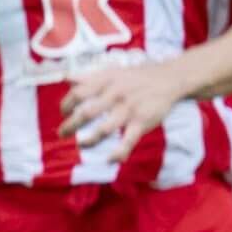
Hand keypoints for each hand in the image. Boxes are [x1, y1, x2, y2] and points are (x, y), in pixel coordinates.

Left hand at [61, 61, 183, 161]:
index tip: (63, 112)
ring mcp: (128, 110)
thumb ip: (88, 77)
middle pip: (86, 113)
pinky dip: (118, 152)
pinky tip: (109, 160)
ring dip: (89, 140)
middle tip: (62, 133)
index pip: (77, 93)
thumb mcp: (111, 71)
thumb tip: (65, 78)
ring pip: (104, 129)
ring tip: (80, 145)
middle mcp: (115, 95)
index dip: (66, 104)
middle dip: (70, 126)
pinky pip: (128, 141)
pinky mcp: (142, 122)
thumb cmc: (135, 77)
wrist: (169, 78)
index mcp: (105, 81)